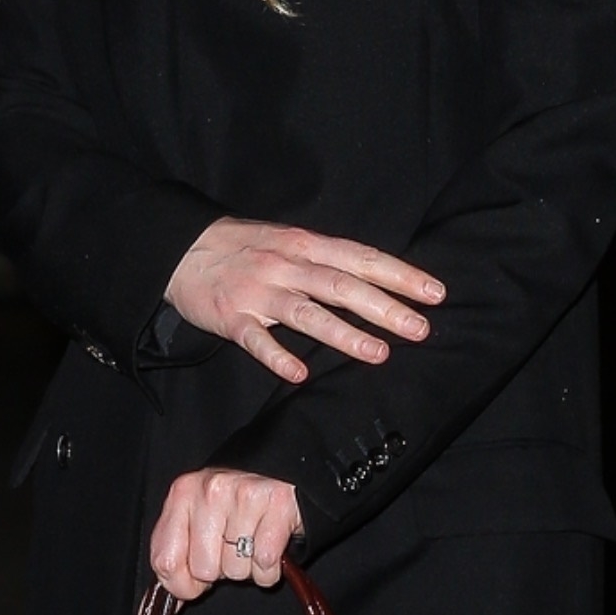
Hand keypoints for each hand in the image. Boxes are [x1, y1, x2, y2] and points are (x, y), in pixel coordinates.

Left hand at [150, 468, 303, 601]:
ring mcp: (245, 495)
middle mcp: (210, 490)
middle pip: (204, 570)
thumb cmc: (231, 502)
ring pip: (237, 570)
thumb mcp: (195, 518)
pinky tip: (268, 546)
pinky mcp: (279, 504)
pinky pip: (266, 564)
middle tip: (230, 550)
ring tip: (251, 544)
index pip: (166, 561)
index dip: (182, 585)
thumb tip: (176, 601)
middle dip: (220, 571)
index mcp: (182, 494)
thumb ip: (176, 554)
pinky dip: (269, 568)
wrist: (276, 471)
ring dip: (247, 568)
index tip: (195, 582)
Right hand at [166, 218, 442, 386]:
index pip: (361, 259)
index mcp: (306, 245)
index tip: (434, 293)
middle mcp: (286, 266)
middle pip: (342, 287)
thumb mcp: (289, 241)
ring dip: (344, 334)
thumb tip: (376, 279)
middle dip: (384, 308)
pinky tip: (298, 373)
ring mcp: (259, 292)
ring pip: (306, 313)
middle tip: (420, 329)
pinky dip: (277, 356)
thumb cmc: (245, 247)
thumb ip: (328, 260)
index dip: (399, 275)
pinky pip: (256, 340)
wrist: (181, 248)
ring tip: (378, 353)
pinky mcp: (231, 317)